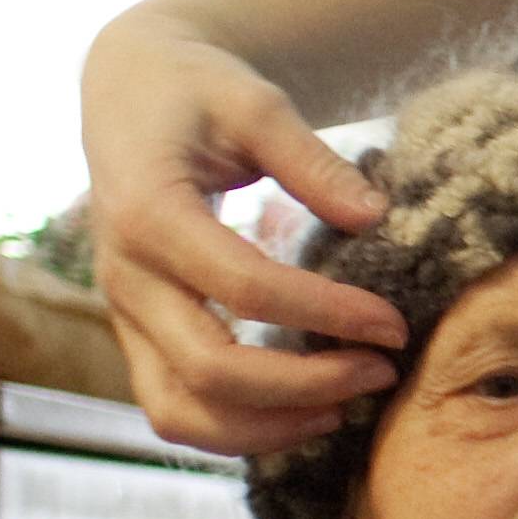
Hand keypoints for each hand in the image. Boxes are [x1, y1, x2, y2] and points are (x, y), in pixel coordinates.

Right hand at [80, 8, 406, 454]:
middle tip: (383, 370)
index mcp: (150, 212)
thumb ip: (312, 160)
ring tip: (347, 408)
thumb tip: (376, 216)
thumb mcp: (255, 101)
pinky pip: (174, 407)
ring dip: (269, 425)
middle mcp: (126, 275)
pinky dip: (238, 428)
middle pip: (210, 368)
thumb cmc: (196, 89)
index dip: (326, 313)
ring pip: (181, 409)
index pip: (245, 287)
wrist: (128, 91)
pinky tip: (305, 412)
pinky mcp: (135, 334)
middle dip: (306, 384)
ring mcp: (123, 313)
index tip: (394, 324)